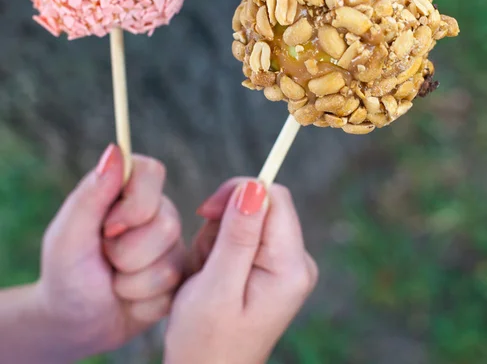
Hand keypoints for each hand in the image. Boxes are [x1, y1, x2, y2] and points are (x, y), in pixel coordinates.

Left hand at [36, 145, 184, 360]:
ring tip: (114, 279)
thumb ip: (91, 194)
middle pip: (167, 225)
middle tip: (104, 258)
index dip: (134, 205)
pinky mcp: (179, 275)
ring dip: (131, 282)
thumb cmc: (66, 272)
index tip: (107, 227)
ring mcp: (171, 243)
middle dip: (126, 253)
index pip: (153, 172)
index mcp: (127, 187)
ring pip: (169, 263)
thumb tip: (115, 150)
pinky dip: (141, 301)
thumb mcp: (68, 236)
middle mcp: (155, 209)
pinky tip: (128, 297)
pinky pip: (173, 289)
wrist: (75, 322)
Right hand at [164, 178, 317, 363]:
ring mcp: (285, 266)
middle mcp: (296, 262)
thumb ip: (238, 235)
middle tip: (205, 260)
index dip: (238, 194)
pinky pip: (244, 236)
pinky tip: (212, 276)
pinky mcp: (271, 268)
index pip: (274, 199)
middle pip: (261, 206)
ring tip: (206, 274)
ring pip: (247, 219)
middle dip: (223, 223)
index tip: (205, 213)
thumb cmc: (205, 342)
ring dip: (217, 237)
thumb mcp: (216, 287)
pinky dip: (220, 248)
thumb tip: (255, 185)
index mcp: (290, 267)